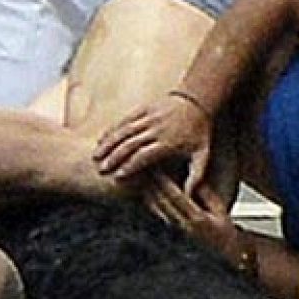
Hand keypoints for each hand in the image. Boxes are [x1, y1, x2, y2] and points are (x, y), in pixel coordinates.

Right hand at [93, 93, 213, 198]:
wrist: (198, 101)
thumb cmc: (199, 134)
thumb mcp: (202, 155)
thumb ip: (196, 177)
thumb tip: (188, 196)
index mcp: (170, 142)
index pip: (146, 155)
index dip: (131, 166)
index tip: (118, 177)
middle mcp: (157, 128)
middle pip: (131, 143)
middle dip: (114, 157)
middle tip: (101, 170)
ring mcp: (149, 116)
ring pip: (124, 131)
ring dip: (108, 144)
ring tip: (95, 157)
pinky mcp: (144, 108)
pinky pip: (124, 120)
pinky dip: (111, 131)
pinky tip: (101, 140)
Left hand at [142, 174, 240, 263]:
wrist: (224, 255)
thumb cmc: (224, 233)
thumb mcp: (221, 211)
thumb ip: (208, 195)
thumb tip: (195, 181)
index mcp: (197, 219)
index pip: (176, 197)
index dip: (166, 182)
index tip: (159, 170)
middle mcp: (184, 227)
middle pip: (163, 203)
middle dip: (153, 186)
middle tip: (146, 171)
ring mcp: (176, 233)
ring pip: (158, 211)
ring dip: (149, 196)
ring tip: (143, 181)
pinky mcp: (172, 237)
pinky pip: (159, 219)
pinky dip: (152, 207)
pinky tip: (148, 198)